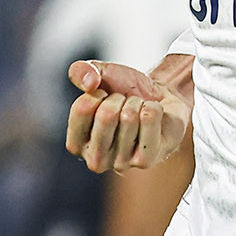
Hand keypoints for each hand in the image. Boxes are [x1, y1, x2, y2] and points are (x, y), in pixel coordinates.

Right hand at [66, 61, 188, 173]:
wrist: (159, 98)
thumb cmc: (124, 91)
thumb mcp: (99, 74)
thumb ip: (81, 72)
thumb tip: (90, 83)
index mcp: (76, 144)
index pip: (81, 108)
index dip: (98, 93)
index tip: (105, 98)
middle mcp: (95, 160)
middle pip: (106, 115)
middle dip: (119, 99)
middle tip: (125, 105)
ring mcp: (120, 164)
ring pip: (129, 117)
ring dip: (138, 104)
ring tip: (139, 112)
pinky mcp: (146, 161)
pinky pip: (149, 119)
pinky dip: (154, 108)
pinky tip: (153, 119)